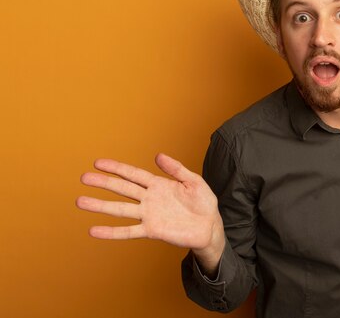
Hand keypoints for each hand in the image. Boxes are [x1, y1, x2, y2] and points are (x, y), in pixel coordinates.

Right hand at [76, 153, 224, 271]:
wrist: (210, 227)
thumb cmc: (203, 203)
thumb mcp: (194, 181)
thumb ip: (176, 169)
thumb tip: (158, 155)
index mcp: (158, 184)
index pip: (133, 173)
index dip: (116, 168)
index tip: (98, 163)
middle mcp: (149, 198)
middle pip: (122, 188)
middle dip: (103, 183)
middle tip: (83, 178)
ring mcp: (148, 214)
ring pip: (120, 209)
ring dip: (100, 206)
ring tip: (80, 202)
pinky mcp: (151, 230)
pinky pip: (128, 231)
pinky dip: (111, 232)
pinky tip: (94, 230)